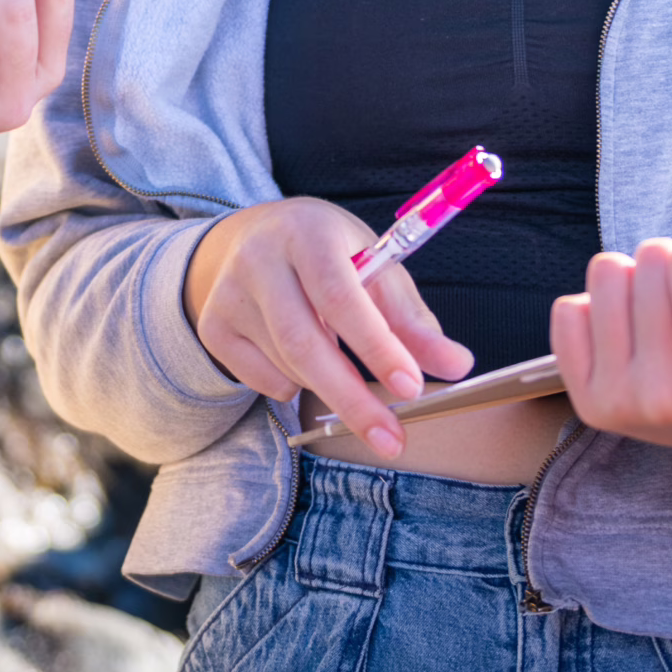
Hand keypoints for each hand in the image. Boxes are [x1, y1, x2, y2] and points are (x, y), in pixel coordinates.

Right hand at [184, 198, 474, 457]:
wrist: (255, 237)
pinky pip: (262, 380)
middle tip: (391, 439)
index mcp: (309, 232)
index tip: (411, 387)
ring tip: (347, 373)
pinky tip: (304, 359)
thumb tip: (456, 366)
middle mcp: (260, 258)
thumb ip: (413, 321)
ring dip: (329, 386)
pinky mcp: (214, 326)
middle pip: (304, 343)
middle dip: (352, 399)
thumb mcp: (376, 269)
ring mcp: (229, 293)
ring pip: (286, 367)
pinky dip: (294, 385)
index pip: (340, 296)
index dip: (376, 345)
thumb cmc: (331, 254)